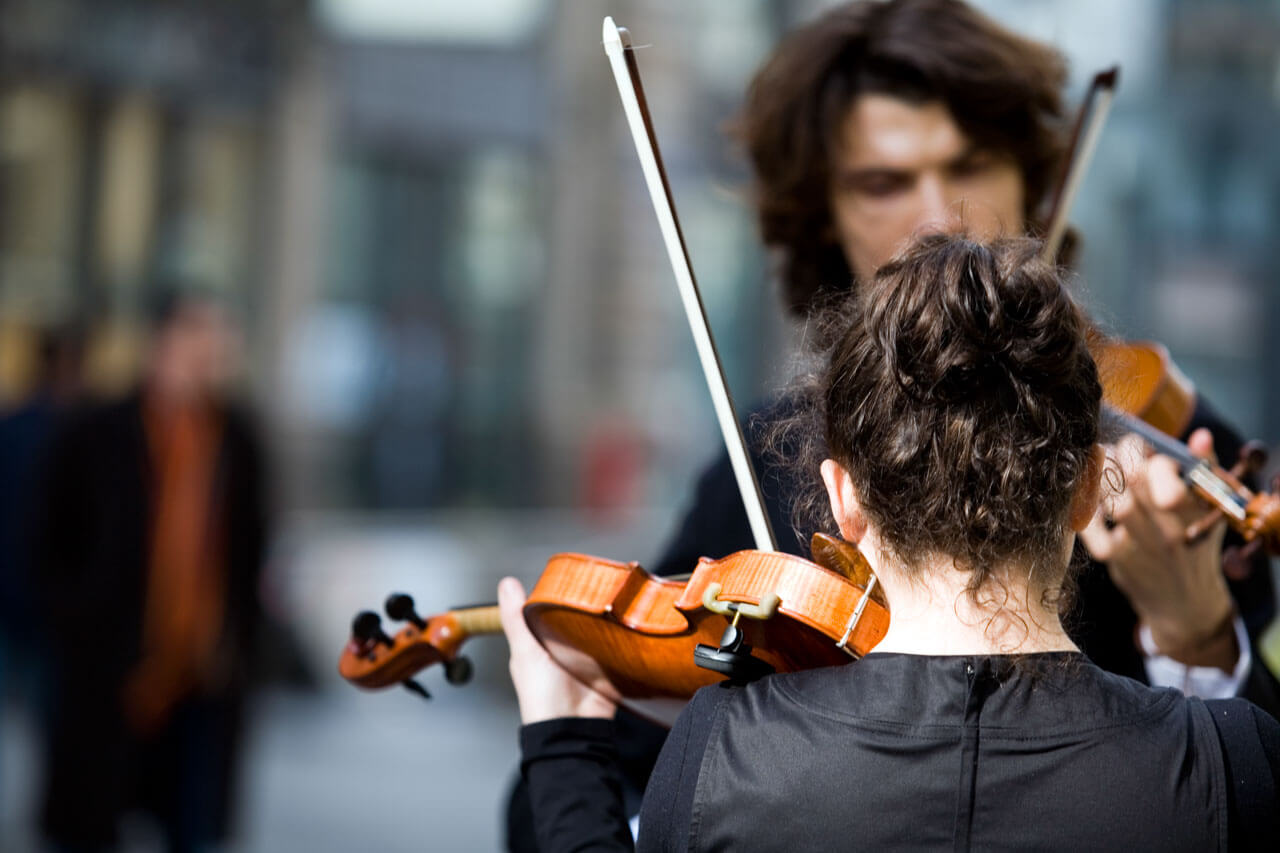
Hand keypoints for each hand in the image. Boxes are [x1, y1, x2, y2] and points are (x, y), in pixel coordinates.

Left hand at [497, 577, 616, 723]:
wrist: (574, 731)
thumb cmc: (542, 698)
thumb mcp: (525, 652)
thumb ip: (515, 619)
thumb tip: (507, 583)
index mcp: (539, 645)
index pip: (547, 611)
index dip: (557, 594)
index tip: (572, 572)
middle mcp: (562, 651)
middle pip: (575, 620)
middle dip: (587, 606)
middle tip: (602, 584)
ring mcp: (585, 661)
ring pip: (597, 632)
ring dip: (606, 622)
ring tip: (619, 600)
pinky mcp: (607, 670)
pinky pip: (616, 650)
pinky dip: (622, 641)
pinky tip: (628, 625)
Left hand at [1079, 429, 1236, 670]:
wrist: (1186, 604)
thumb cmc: (1194, 543)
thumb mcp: (1209, 509)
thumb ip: (1204, 469)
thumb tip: (1199, 436)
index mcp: (1194, 509)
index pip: (1162, 470)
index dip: (1138, 451)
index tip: (1129, 446)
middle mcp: (1171, 528)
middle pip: (1134, 481)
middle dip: (1115, 458)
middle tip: (1106, 449)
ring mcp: (1144, 547)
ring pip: (1115, 504)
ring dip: (1099, 479)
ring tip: (1093, 465)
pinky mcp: (1120, 562)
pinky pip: (1095, 533)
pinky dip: (1086, 511)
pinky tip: (1084, 498)